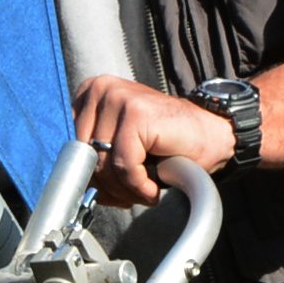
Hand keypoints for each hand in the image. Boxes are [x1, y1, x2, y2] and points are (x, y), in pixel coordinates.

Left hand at [73, 75, 239, 205]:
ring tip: (145, 190)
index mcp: (90, 93)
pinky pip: (124, 165)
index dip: (89, 178)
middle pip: (85, 157)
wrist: (213, 137)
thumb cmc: (167, 145)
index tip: (110, 191)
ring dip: (125, 189)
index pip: (70, 147)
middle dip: (108, 186)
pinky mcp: (135, 113)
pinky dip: (139, 186)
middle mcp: (100, 89)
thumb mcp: (120, 148)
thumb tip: (73, 186)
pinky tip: (153, 189)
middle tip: (132, 194)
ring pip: (104, 164)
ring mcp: (118, 98)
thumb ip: (94, 157)